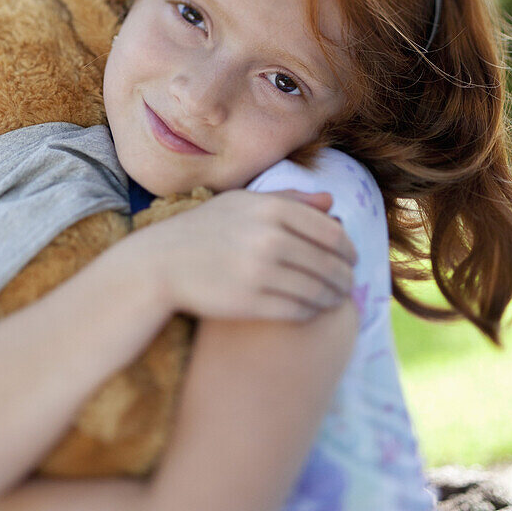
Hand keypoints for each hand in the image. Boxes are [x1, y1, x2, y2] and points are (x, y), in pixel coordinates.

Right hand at [132, 188, 357, 321]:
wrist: (160, 264)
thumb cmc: (203, 231)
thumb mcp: (242, 203)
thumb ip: (289, 199)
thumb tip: (331, 202)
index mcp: (271, 209)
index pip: (331, 232)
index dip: (348, 249)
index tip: (351, 260)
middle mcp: (268, 238)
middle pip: (329, 263)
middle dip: (345, 277)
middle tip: (348, 285)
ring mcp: (259, 272)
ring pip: (317, 289)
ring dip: (333, 297)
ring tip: (336, 299)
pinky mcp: (250, 302)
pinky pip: (297, 310)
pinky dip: (312, 311)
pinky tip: (312, 310)